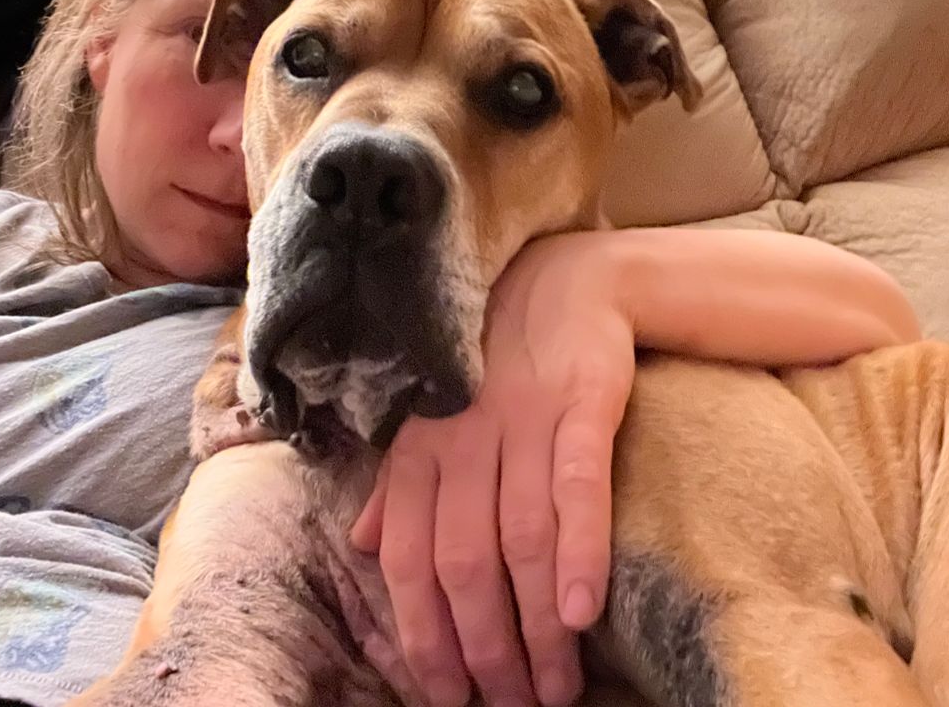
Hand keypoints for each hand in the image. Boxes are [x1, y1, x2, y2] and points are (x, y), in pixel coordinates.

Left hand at [351, 231, 635, 706]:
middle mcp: (462, 438)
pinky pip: (574, 486)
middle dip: (484, 648)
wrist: (564, 283)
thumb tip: (368, 545)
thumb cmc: (492, 359)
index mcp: (420, 446)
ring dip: (534, 624)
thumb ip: (398, 482)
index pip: (408, 559)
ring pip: (517, 539)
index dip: (423, 635)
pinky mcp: (578, 406)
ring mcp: (521, 421)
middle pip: (462, 562)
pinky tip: (580, 614)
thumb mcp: (433, 414)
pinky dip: (577, 551)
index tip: (447, 696)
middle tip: (513, 704)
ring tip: (555, 686)